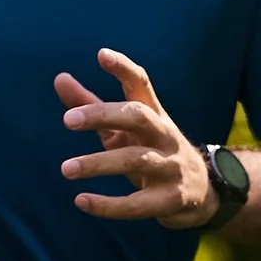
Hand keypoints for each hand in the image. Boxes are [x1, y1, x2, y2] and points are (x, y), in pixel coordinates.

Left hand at [54, 49, 212, 228]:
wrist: (201, 193)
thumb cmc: (151, 151)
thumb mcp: (124, 129)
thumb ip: (91, 105)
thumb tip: (59, 78)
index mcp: (153, 114)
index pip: (141, 83)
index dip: (123, 68)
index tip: (101, 54)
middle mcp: (165, 135)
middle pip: (138, 116)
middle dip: (103, 115)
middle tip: (68, 120)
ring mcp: (171, 166)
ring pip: (135, 160)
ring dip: (99, 164)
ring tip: (66, 169)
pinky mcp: (170, 199)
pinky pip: (138, 204)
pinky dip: (109, 205)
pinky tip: (81, 201)